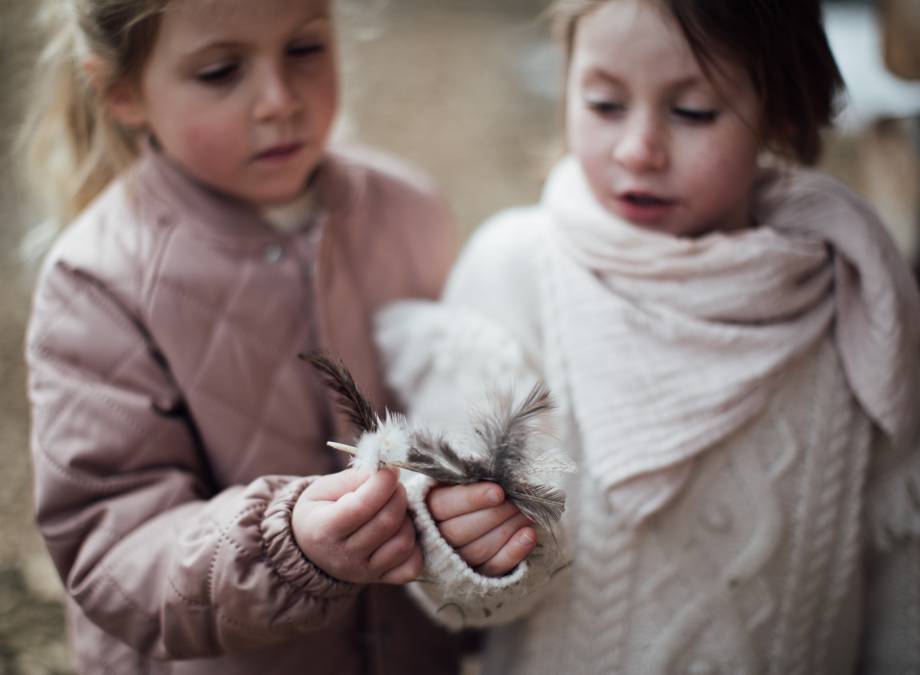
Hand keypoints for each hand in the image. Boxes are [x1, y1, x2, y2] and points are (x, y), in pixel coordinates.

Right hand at [292, 467, 421, 584]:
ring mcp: (364, 572)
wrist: (309, 548)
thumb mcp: (323, 489)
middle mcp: (344, 556)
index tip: (390, 470)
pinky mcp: (381, 579)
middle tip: (394, 485)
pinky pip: (411, 566)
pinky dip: (414, 547)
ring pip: (403, 543)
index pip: (361, 507)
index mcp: (323, 530)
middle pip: (387, 523)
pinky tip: (402, 530)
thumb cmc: (319, 511)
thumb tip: (386, 473)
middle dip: (398, 496)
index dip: (382, 484)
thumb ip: (354, 479)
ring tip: (396, 509)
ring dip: (407, 519)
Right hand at [428, 482, 535, 576]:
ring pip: (478, 550)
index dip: (471, 499)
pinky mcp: (475, 575)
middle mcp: (435, 538)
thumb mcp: (457, 479)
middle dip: (495, 514)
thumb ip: (466, 474)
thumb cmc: (464, 492)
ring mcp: (454, 561)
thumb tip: (485, 463)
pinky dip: (513, 552)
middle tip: (520, 499)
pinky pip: (493, 568)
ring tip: (528, 512)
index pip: (444, 506)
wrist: (467, 518)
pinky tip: (529, 535)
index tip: (499, 492)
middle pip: (460, 531)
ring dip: (507, 529)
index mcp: (427, 508)